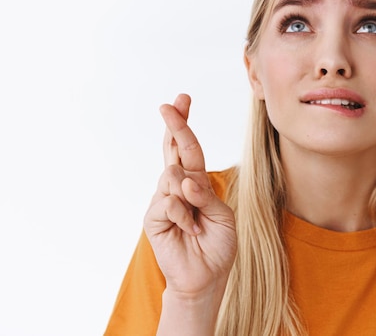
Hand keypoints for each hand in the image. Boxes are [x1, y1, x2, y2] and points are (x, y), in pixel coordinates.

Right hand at [144, 94, 236, 298]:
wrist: (206, 277)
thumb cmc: (217, 245)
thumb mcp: (222, 215)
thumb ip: (205, 194)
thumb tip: (184, 180)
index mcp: (195, 182)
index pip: (189, 148)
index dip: (184, 124)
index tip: (182, 99)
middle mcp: (177, 187)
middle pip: (174, 149)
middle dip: (175, 126)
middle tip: (169, 106)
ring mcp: (163, 200)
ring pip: (173, 177)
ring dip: (191, 195)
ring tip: (197, 219)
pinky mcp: (153, 217)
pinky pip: (169, 203)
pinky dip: (185, 216)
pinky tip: (190, 230)